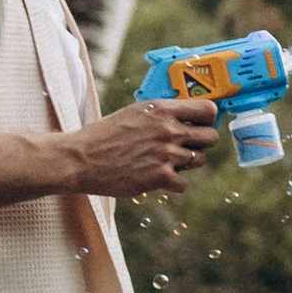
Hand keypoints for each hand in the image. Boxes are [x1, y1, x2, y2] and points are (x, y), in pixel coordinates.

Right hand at [67, 97, 218, 196]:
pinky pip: (183, 183)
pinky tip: (156, 176)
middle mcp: (168, 129)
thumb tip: (187, 118)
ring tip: (165, 161)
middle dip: (202, 142)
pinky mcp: (160, 177)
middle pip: (211, 137)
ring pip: (199, 160)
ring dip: (186, 163)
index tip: (204, 124)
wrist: (80, 159)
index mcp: (162, 109)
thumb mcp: (135, 112)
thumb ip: (162, 114)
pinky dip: (172, 183)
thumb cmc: (104, 135)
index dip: (209, 119)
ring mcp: (166, 154)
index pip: (208, 110)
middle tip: (188, 146)